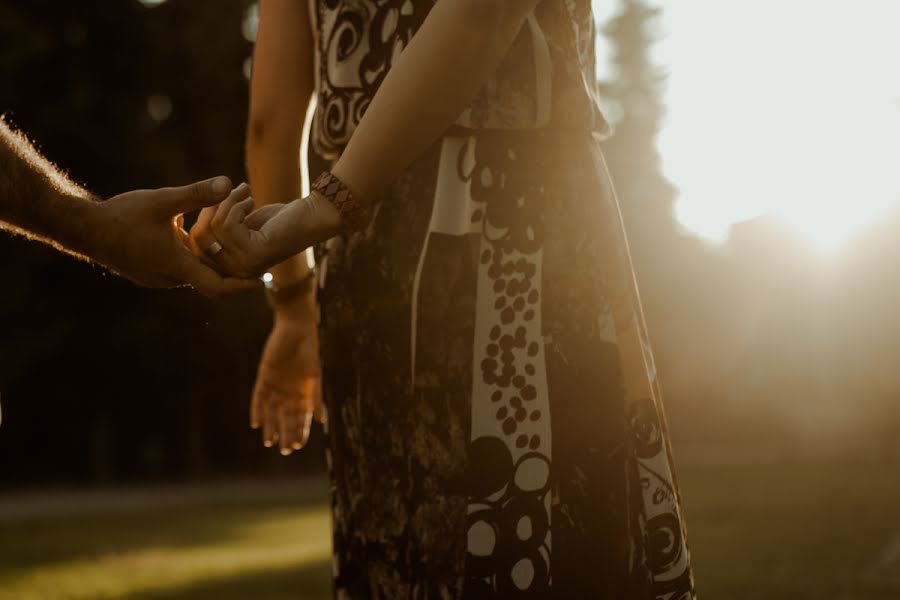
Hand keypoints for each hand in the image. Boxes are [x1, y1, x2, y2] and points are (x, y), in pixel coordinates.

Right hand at [88, 177, 261, 296]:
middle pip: (209, 280)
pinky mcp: (149, 273)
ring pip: (193, 273)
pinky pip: (179, 270)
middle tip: (251, 253)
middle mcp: (169, 279)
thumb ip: (197, 193)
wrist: (83, 228)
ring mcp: (157, 279)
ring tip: (229, 243)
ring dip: (210, 261)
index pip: (218, 288)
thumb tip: (229, 183)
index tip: (262, 280)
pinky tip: (198, 238)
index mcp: (177, 266)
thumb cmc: (121, 215)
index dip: (242, 286)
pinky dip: (193, 259)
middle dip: (229, 267)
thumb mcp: (163, 200)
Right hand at [188, 190, 341, 277]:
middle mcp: (235, 274)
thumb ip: (214, 230)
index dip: (196, 226)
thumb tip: (187, 226)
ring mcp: (245, 267)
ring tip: (243, 193)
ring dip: (225, 203)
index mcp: (230, 270)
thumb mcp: (238, 224)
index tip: (211, 204)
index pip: (194, 255)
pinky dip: (235, 205)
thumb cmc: (276, 219)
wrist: (309, 216)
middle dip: (209, 210)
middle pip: (199, 241)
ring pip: (213, 230)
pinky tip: (250, 198)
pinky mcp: (255, 255)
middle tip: (229, 192)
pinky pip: (226, 225)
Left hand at [251, 287, 324, 453]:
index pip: (302, 416)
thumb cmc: (310, 351)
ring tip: (269, 442)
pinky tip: (256, 423)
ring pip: (272, 410)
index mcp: (304, 391)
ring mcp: (276, 384)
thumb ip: (316, 398)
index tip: (297, 445)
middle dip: (286, 433)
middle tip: (284, 450)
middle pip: (286, 417)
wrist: (297, 328)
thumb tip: (321, 420)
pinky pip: (259, 397)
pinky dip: (257, 410)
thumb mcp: (315, 376)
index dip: (300, 431)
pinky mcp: (264, 376)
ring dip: (271, 426)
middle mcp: (290, 390)